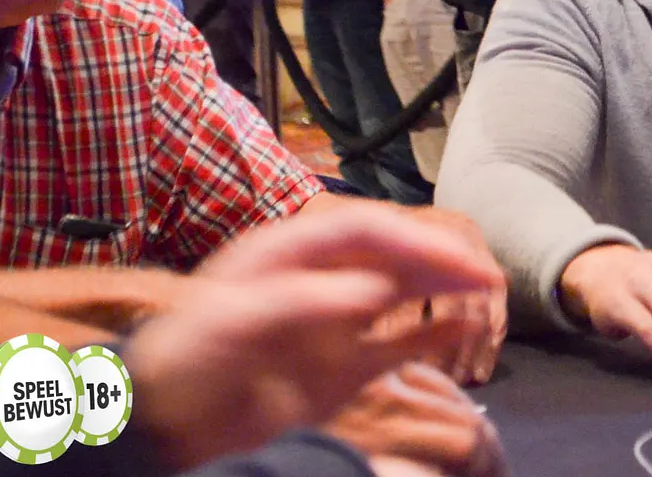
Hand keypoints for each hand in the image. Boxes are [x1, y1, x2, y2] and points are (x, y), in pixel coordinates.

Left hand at [125, 202, 503, 468]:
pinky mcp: (343, 368)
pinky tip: (466, 325)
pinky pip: (398, 345)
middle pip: (392, 256)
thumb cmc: (188, 358)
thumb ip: (303, 300)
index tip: (447, 254)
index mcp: (292, 251)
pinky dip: (433, 334)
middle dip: (439, 259)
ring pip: (403, 294)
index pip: (363, 230)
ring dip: (445, 287)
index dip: (408, 237)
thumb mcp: (235, 319)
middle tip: (485, 272)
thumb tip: (376, 290)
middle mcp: (322, 279)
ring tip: (489, 287)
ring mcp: (335, 323)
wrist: (161, 422)